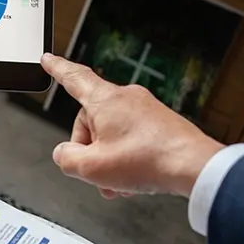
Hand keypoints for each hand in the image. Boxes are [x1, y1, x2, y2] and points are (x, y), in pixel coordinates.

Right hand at [41, 53, 224, 198]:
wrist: (194, 167)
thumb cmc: (149, 161)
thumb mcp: (91, 167)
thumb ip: (66, 158)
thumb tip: (65, 154)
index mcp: (105, 101)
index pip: (74, 78)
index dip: (57, 69)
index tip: (48, 60)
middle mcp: (126, 98)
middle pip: (90, 120)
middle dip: (89, 149)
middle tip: (96, 171)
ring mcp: (146, 110)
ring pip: (112, 134)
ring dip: (109, 159)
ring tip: (119, 182)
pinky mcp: (161, 123)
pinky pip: (132, 138)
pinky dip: (127, 159)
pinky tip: (133, 179)